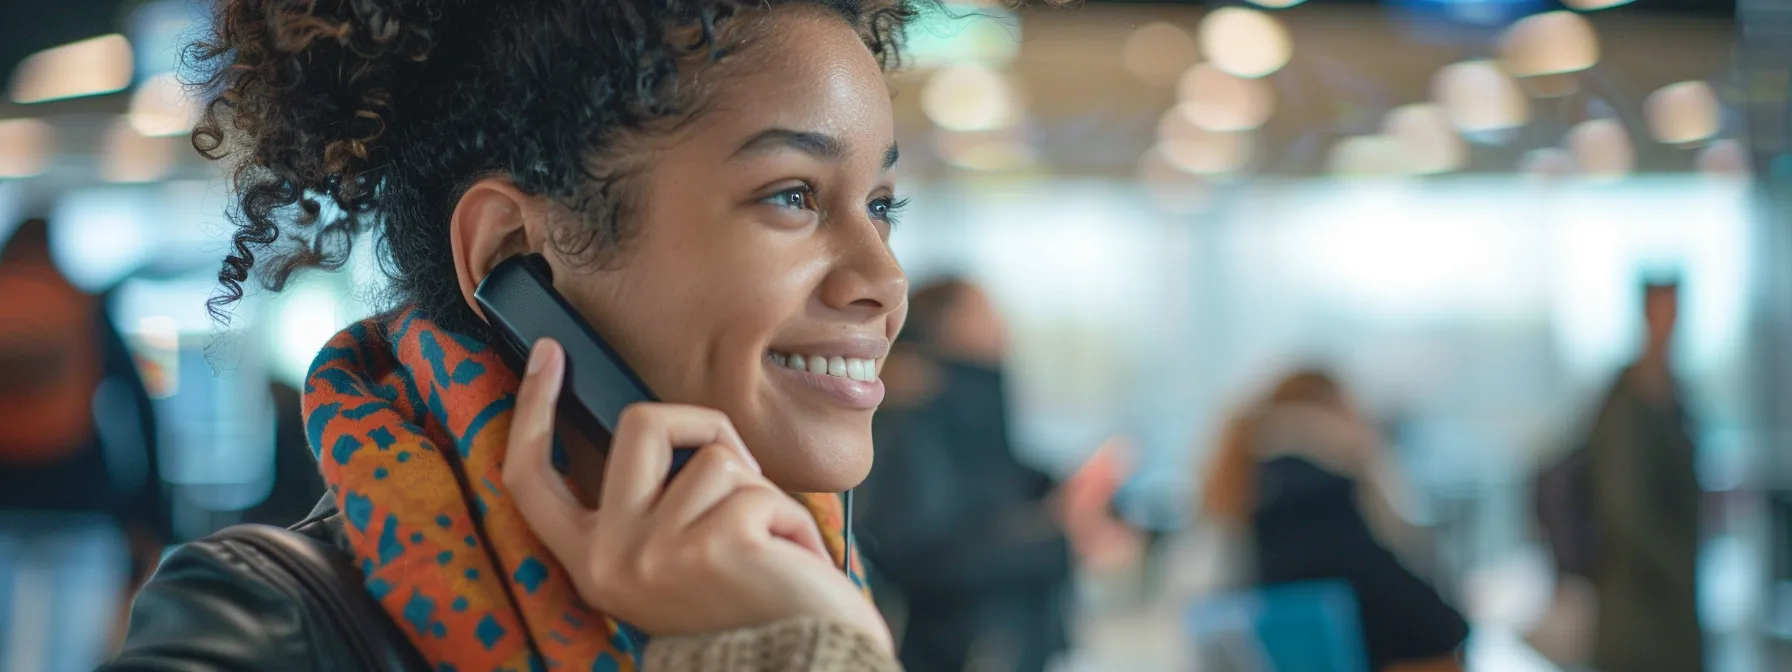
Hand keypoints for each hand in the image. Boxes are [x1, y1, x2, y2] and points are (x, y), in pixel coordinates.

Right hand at [502, 339, 890, 652]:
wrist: (800, 665)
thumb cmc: (748, 608)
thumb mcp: (675, 558)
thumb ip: (654, 503)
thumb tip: (666, 425)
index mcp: (592, 562)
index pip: (534, 479)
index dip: (532, 410)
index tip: (548, 355)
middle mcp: (611, 560)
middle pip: (642, 424)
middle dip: (705, 426)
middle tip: (744, 477)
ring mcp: (657, 553)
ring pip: (714, 454)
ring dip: (762, 493)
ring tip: (769, 550)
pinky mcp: (714, 546)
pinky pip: (758, 486)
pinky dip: (789, 518)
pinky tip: (790, 561)